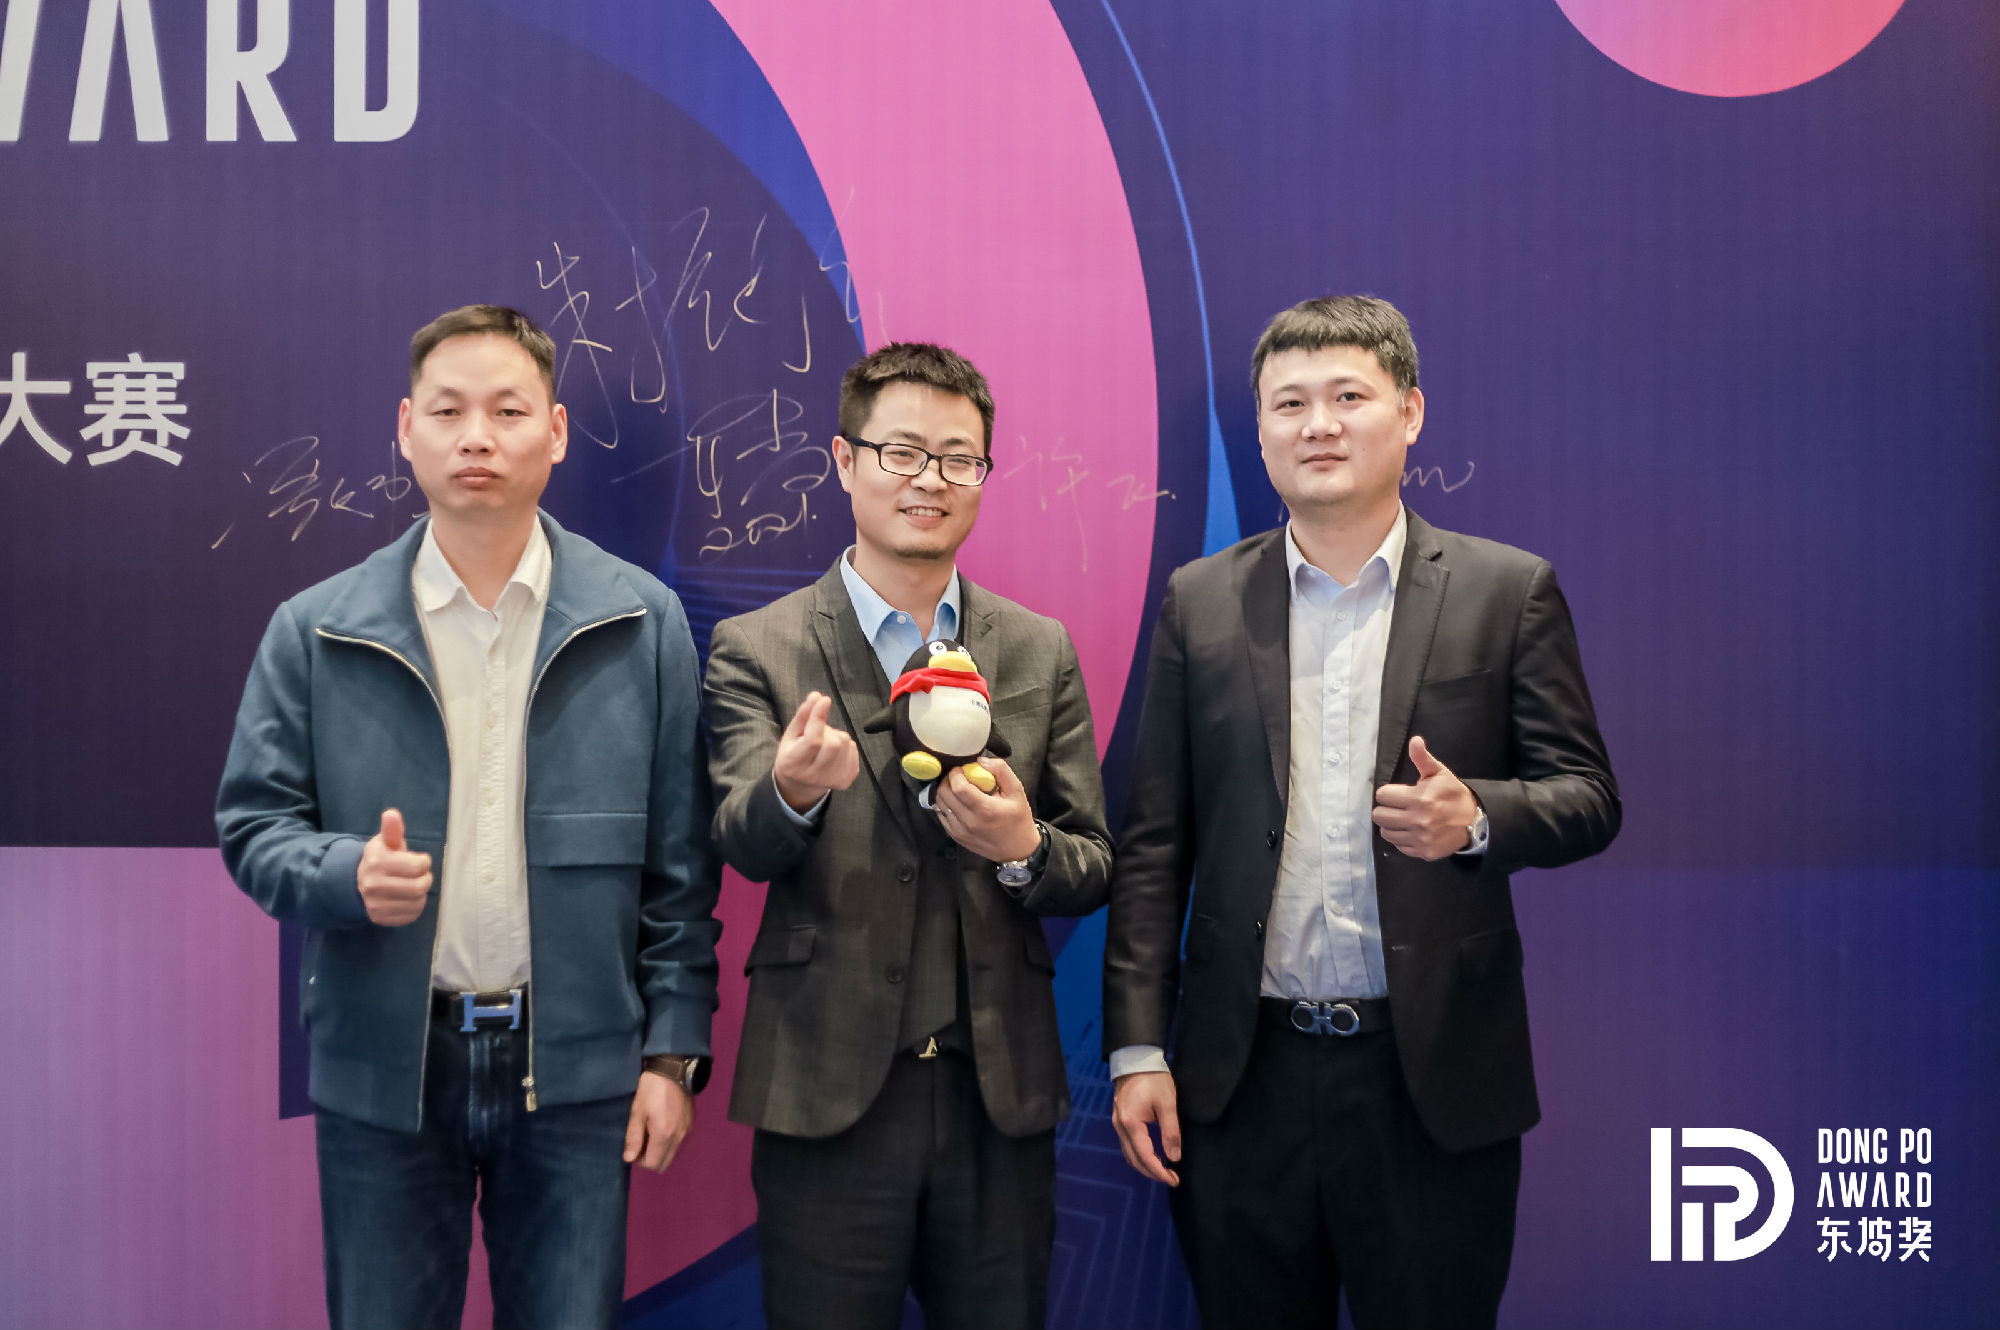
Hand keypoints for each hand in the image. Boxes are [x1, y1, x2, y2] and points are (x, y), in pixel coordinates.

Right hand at [357, 809, 431, 925]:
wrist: (356, 882)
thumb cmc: (379, 859)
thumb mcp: (384, 842)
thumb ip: (392, 829)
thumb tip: (392, 814)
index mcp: (377, 863)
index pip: (417, 866)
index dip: (424, 862)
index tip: (419, 860)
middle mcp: (374, 885)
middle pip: (418, 887)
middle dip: (425, 879)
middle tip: (421, 875)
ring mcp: (375, 905)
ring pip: (417, 903)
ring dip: (421, 894)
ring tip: (414, 886)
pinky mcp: (380, 919)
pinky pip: (411, 916)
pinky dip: (415, 907)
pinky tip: (408, 898)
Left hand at [624, 1071, 693, 1172]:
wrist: (673, 1070)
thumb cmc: (651, 1089)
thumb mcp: (637, 1112)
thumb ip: (634, 1137)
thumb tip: (629, 1159)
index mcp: (663, 1135)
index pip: (652, 1164)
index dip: (640, 1160)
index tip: (634, 1145)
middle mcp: (678, 1137)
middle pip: (664, 1163)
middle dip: (650, 1158)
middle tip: (641, 1140)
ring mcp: (686, 1131)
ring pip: (671, 1154)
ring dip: (660, 1150)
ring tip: (650, 1131)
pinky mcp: (689, 1124)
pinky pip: (677, 1143)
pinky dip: (668, 1142)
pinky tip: (661, 1124)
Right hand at [773, 692, 859, 812]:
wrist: (801, 785)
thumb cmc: (793, 754)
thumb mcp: (790, 736)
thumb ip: (803, 716)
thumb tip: (816, 696)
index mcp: (794, 764)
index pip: (812, 740)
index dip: (818, 718)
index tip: (824, 699)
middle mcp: (814, 776)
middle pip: (832, 743)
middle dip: (826, 730)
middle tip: (817, 733)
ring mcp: (833, 780)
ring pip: (844, 743)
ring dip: (835, 736)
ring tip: (823, 743)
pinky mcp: (847, 779)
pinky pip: (853, 748)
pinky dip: (844, 744)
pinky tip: (833, 751)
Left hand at [933, 757, 1039, 861]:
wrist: (1018, 849)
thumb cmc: (1018, 819)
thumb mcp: (1017, 791)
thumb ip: (1001, 770)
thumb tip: (980, 760)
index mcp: (985, 809)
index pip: (958, 787)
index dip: (956, 774)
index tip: (961, 769)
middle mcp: (969, 822)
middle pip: (944, 794)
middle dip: (948, 780)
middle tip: (958, 777)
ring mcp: (960, 831)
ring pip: (939, 804)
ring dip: (945, 792)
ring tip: (957, 789)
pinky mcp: (956, 837)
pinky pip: (941, 815)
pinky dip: (945, 805)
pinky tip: (957, 802)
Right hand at [1111, 1070, 1180, 1185]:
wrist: (1136, 1059)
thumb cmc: (1153, 1079)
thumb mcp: (1167, 1104)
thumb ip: (1171, 1132)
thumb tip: (1174, 1157)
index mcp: (1131, 1123)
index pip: (1145, 1156)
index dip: (1159, 1172)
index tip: (1174, 1180)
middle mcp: (1120, 1126)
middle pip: (1134, 1159)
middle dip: (1152, 1172)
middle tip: (1171, 1178)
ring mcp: (1117, 1123)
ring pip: (1129, 1154)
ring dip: (1145, 1165)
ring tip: (1163, 1170)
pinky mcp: (1120, 1119)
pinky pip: (1127, 1144)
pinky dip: (1140, 1155)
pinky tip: (1152, 1155)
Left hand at [1371, 736, 1478, 860]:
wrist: (1475, 821)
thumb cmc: (1453, 794)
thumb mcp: (1440, 773)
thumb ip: (1422, 758)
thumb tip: (1415, 740)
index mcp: (1418, 798)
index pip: (1382, 796)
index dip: (1389, 793)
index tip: (1398, 794)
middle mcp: (1417, 820)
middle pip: (1378, 815)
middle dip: (1387, 809)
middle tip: (1398, 807)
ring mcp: (1420, 838)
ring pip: (1386, 832)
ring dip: (1392, 825)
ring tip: (1404, 819)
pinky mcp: (1423, 852)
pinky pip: (1399, 846)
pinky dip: (1403, 839)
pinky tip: (1413, 831)